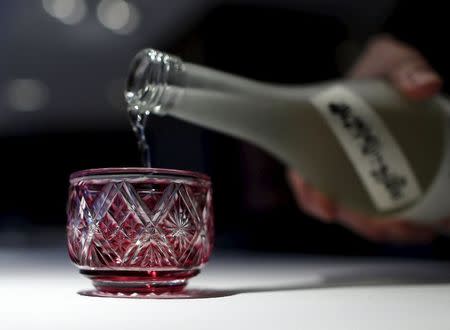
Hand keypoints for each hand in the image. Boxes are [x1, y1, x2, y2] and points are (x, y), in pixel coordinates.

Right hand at [288, 35, 442, 243]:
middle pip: (335, 204)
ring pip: (358, 214)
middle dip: (361, 224)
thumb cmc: (383, 71)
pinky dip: (399, 223)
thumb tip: (423, 86)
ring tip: (418, 231)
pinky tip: (424, 224)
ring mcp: (354, 173)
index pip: (301, 172)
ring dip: (383, 231)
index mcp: (320, 135)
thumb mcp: (390, 62)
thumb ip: (404, 68)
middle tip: (395, 227)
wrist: (396, 76)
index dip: (310, 195)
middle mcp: (333, 160)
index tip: (328, 209)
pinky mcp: (377, 179)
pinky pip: (380, 210)